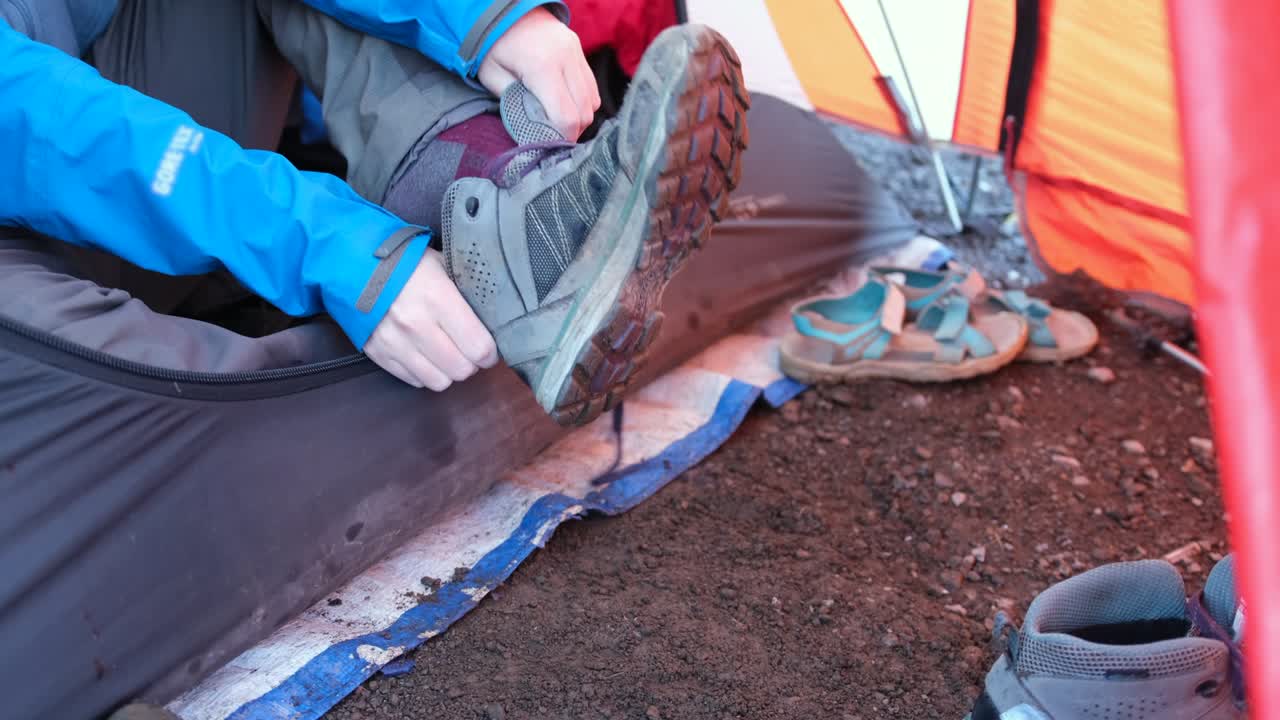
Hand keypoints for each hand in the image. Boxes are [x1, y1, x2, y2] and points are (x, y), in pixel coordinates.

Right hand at [364, 249, 497, 390]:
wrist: (352, 263)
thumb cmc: (404, 262)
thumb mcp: (442, 265)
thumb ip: (466, 292)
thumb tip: (492, 315)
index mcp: (438, 298)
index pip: (478, 347)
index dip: (490, 353)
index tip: (489, 348)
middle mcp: (416, 325)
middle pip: (461, 369)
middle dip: (471, 363)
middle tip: (469, 351)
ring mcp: (395, 343)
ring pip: (438, 381)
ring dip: (448, 372)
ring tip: (448, 355)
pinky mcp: (378, 353)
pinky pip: (414, 380)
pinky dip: (425, 373)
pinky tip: (426, 356)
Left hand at [478, 6, 600, 139]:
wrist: (503, 10)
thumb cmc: (494, 46)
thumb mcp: (494, 79)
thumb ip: (516, 105)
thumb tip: (536, 130)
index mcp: (542, 67)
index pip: (566, 117)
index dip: (561, 137)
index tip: (549, 145)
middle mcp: (566, 59)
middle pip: (584, 113)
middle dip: (571, 131)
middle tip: (553, 136)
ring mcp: (576, 53)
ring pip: (592, 101)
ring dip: (579, 117)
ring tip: (559, 121)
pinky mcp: (579, 51)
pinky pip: (591, 86)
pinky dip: (582, 102)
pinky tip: (566, 104)